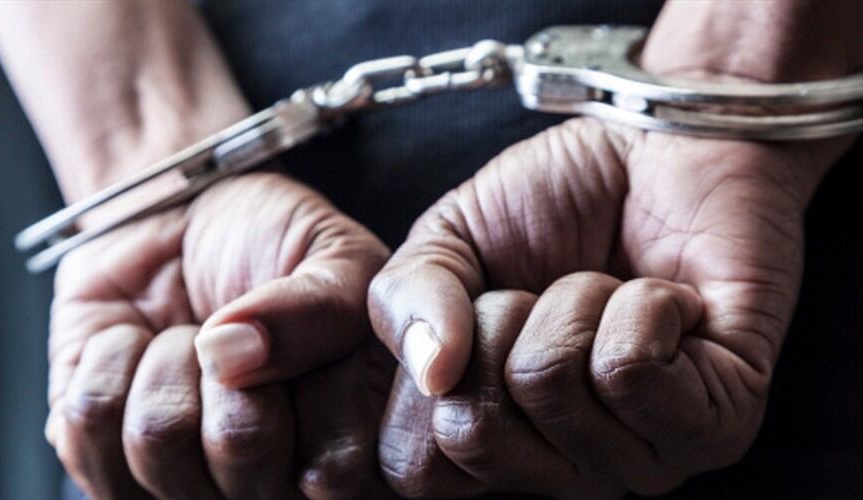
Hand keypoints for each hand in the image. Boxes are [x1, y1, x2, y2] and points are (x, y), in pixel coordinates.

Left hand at [47, 172, 392, 497]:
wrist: (187, 221)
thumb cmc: (275, 245)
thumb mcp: (337, 257)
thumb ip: (325, 310)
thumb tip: (235, 356)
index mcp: (341, 451)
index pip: (338, 474)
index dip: (325, 402)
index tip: (323, 355)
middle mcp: (265, 483)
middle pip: (246, 464)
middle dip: (240, 377)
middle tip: (244, 343)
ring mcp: (180, 480)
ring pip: (158, 443)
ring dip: (173, 361)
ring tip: (194, 339)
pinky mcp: (100, 454)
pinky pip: (88, 420)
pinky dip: (114, 355)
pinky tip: (143, 344)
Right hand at [369, 117, 854, 493]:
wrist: (664, 147)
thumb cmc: (558, 200)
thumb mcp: (449, 240)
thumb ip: (406, 301)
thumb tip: (432, 373)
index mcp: (495, 432)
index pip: (416, 466)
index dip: (417, 383)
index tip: (463, 310)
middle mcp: (560, 466)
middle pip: (471, 432)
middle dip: (496, 322)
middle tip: (541, 293)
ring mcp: (638, 458)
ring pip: (549, 385)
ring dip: (575, 301)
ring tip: (610, 289)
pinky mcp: (716, 427)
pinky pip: (628, 370)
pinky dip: (640, 304)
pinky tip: (668, 300)